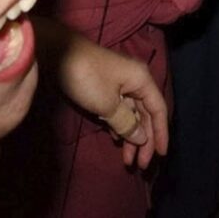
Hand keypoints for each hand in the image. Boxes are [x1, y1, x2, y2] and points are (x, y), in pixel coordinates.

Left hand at [57, 34, 169, 172]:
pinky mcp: (106, 88)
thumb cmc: (86, 77)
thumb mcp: (107, 104)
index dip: (161, 133)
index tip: (161, 155)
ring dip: (130, 136)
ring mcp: (120, 84)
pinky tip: (116, 139)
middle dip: (144, 140)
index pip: (158, 109)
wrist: (57, 54)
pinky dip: (119, 126)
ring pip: (132, 114)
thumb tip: (141, 138)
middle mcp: (135, 81)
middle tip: (141, 164)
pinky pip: (119, 110)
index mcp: (141, 80)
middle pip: (146, 114)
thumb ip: (126, 123)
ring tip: (127, 159)